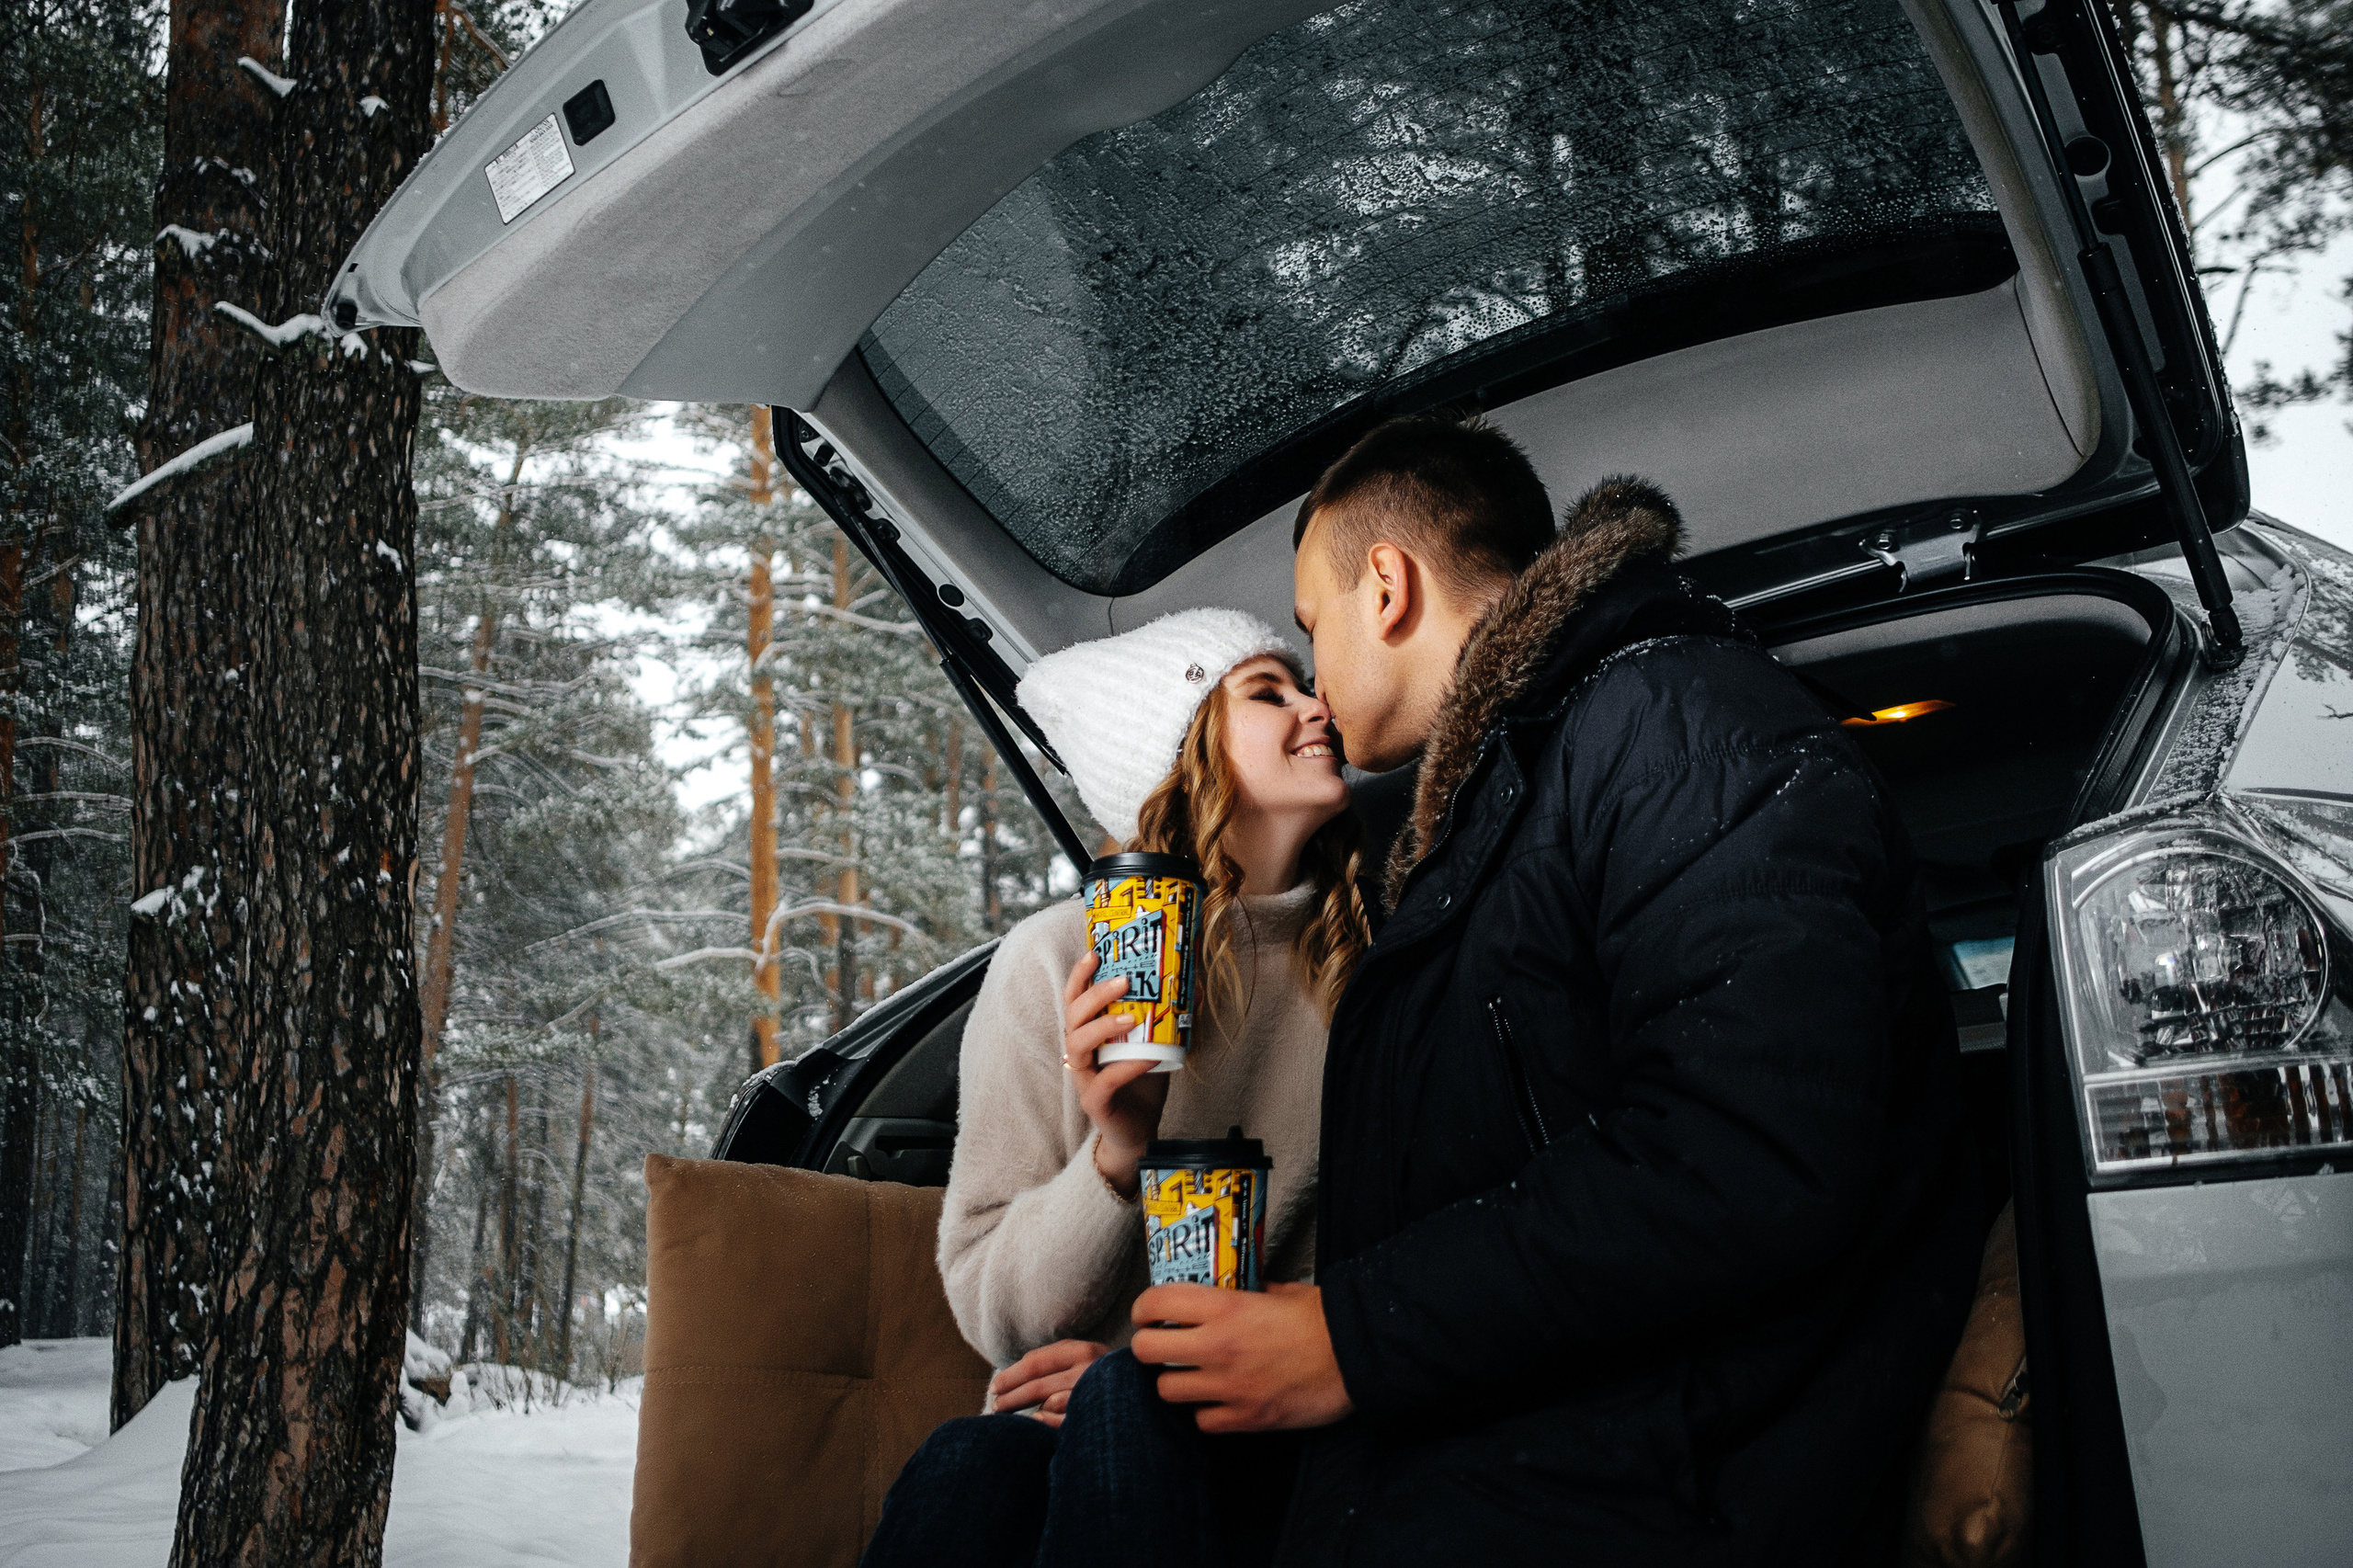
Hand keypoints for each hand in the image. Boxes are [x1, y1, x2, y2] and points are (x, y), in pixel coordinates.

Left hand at [989, 1339, 1108, 1427]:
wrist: (1148, 1392)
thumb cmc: (1105, 1374)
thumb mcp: (1083, 1356)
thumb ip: (1053, 1360)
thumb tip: (1014, 1371)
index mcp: (1082, 1350)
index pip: (1036, 1363)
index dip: (1010, 1376)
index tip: (994, 1387)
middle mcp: (1090, 1369)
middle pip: (1038, 1385)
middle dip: (1011, 1397)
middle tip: (995, 1407)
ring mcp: (1096, 1394)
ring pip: (1048, 1404)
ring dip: (1026, 1412)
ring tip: (1010, 1417)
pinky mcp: (1100, 1417)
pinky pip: (1063, 1423)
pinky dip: (1045, 1424)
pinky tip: (1035, 1424)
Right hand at [1063, 950, 1169, 1198]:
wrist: (1139, 1130)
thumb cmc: (1142, 1083)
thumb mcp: (1157, 1044)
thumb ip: (1167, 1019)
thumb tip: (1193, 987)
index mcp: (1088, 1033)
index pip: (1074, 999)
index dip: (1080, 976)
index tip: (1094, 952)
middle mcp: (1079, 1052)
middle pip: (1073, 1016)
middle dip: (1095, 994)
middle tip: (1124, 980)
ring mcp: (1083, 1078)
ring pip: (1078, 1045)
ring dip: (1103, 1026)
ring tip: (1132, 1017)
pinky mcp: (1094, 1101)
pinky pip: (1105, 1081)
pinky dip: (1127, 1068)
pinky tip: (1149, 1058)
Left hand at [1129, 1283, 1354, 1432]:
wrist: (1358, 1356)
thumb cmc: (1323, 1320)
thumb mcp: (1281, 1290)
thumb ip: (1248, 1290)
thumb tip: (1232, 1287)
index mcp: (1225, 1308)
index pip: (1156, 1304)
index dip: (1145, 1308)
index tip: (1150, 1313)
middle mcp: (1217, 1346)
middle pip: (1145, 1350)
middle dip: (1149, 1345)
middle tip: (1163, 1343)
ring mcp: (1229, 1386)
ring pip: (1166, 1390)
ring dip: (1176, 1381)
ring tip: (1194, 1374)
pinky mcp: (1246, 1418)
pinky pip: (1202, 1422)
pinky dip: (1207, 1413)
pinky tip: (1222, 1401)